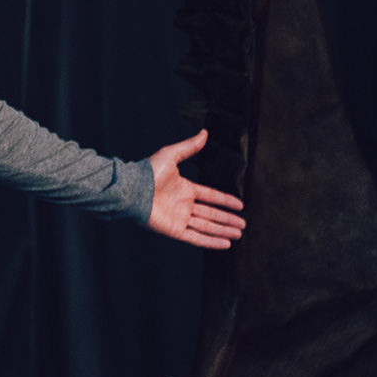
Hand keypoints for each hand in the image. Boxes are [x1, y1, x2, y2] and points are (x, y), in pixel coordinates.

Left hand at [146, 129, 245, 249]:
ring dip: (223, 230)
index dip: (226, 201)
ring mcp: (179, 218)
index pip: (211, 196)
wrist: (133, 189)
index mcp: (185, 189)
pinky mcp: (174, 230)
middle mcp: (183, 205)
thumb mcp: (171, 155)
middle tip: (243, 225)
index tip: (240, 205)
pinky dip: (211, 241)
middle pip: (211, 214)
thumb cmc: (148, 172)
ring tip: (239, 234)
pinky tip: (225, 244)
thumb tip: (204, 132)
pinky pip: (196, 238)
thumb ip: (189, 147)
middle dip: (228, 219)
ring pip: (207, 226)